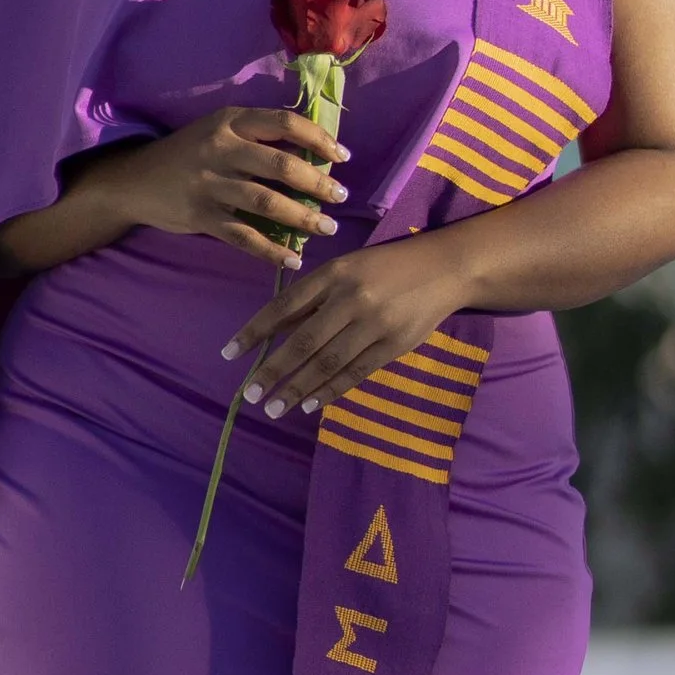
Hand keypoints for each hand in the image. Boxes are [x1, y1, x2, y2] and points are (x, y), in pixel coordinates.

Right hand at [120, 106, 344, 269]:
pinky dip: (271, 250)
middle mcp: (221, 149)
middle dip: (318, 183)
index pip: (284, 122)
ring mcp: (209, 184)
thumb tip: (313, 152)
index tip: (342, 156)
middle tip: (341, 196)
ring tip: (327, 228)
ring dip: (302, 218)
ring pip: (266, 202)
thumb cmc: (189, 153)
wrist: (135, 180)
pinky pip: (244, 236)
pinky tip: (293, 259)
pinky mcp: (201, 216)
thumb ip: (257, 136)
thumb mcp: (219, 130)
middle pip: (281, 165)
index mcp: (231, 121)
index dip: (318, 138)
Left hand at [223, 233, 476, 416]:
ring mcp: (374, 325)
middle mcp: (351, 299)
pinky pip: (355, 373)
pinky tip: (309, 404)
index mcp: (333, 274)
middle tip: (249, 394)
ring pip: (327, 363)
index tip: (229, 355)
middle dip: (272, 370)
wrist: (444, 268)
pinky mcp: (394, 346)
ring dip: (296, 388)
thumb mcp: (345, 269)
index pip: (284, 307)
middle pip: (303, 342)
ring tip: (273, 407)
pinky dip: (329, 391)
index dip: (254, 332)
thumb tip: (274, 331)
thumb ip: (312, 297)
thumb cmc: (385, 267)